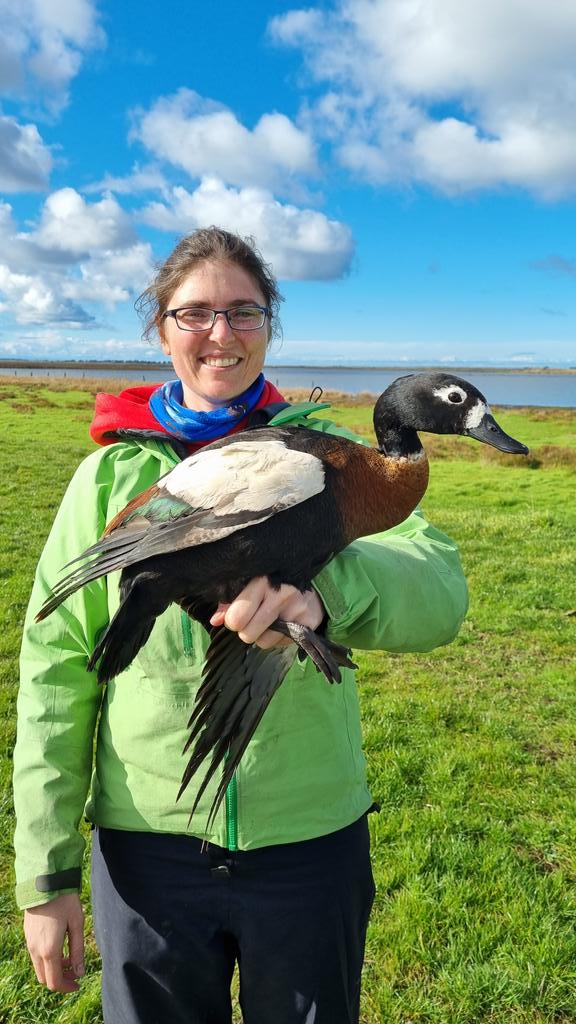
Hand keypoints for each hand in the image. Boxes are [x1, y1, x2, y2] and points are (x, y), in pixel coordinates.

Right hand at [24, 893, 84, 992]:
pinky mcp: (28, 935)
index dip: (67, 987)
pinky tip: (59, 946)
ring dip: (54, 969)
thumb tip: (80, 972)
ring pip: (39, 967)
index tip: (78, 984)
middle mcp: (36, 950)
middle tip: (75, 972)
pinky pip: (35, 956)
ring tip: (70, 957)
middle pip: (45, 978)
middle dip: (60, 980)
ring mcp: (29, 943)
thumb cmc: (64, 901)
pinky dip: (47, 959)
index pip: (55, 982)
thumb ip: (78, 950)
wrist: (45, 882)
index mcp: (49, 950)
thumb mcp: (77, 924)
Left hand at [210, 577, 324, 649]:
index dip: (233, 621)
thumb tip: (215, 621)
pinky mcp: (309, 623)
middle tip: (253, 620)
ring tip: (270, 621)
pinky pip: (281, 644)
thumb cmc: (274, 582)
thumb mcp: (250, 583)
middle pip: (248, 635)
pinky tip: (284, 623)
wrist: (314, 581)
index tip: (237, 616)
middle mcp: (281, 595)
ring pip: (264, 643)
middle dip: (247, 631)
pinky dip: (279, 638)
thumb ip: (230, 602)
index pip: (236, 618)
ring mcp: (297, 610)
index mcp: (261, 582)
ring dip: (263, 636)